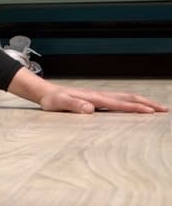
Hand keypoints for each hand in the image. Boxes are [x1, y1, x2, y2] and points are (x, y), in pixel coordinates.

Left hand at [38, 86, 167, 113]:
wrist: (45, 92)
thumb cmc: (52, 100)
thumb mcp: (59, 104)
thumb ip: (73, 106)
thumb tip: (90, 110)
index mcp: (93, 98)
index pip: (118, 103)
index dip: (135, 108)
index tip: (150, 112)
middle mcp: (99, 95)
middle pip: (128, 98)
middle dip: (147, 103)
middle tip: (164, 110)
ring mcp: (99, 96)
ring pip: (125, 97)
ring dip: (142, 102)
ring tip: (156, 108)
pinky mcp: (97, 98)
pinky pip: (119, 99)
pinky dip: (132, 102)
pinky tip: (135, 106)